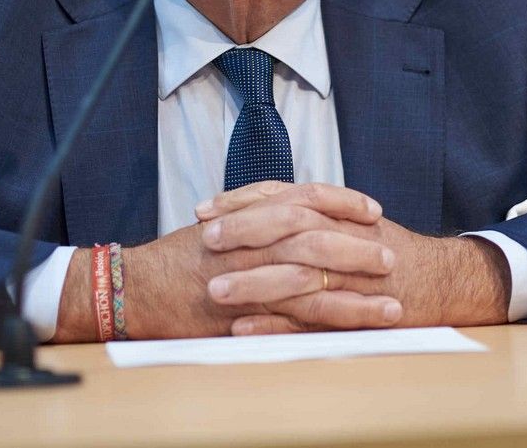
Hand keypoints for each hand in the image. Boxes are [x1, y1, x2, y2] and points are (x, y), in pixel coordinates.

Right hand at [52, 184, 402, 341]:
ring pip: (313, 279)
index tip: (370, 207)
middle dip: (357, 244)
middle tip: (390, 250)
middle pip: (315, 236)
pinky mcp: (244, 314)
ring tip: (393, 299)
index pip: (303, 198)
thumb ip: (252, 214)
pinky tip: (359, 329)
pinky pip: (296, 319)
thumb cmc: (172, 259)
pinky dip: (331, 322)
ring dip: (357, 290)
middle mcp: (250, 242)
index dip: (340, 201)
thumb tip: (288, 208)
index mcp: (247, 215)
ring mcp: (248, 279)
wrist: (132, 289)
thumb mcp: (214, 223)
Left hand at [196, 181, 510, 335]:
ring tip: (213, 290)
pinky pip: (309, 318)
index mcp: (334, 212)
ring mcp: (348, 275)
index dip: (241, 201)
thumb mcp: (350, 221)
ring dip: (252, 282)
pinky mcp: (354, 311)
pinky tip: (243, 327)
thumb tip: (262, 207)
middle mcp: (340, 235)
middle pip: (285, 226)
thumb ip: (311, 212)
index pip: (281, 197)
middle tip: (205, 239)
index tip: (205, 209)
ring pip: (293, 273)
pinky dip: (275, 323)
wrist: (443, 279)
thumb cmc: (389, 250)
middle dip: (242, 231)